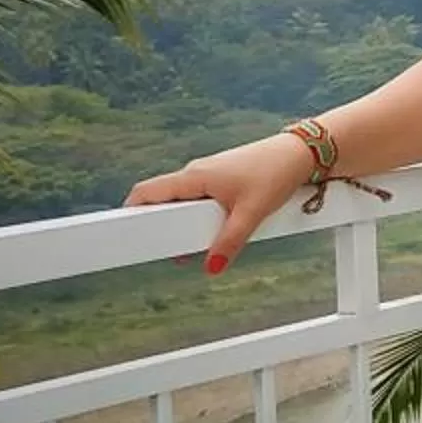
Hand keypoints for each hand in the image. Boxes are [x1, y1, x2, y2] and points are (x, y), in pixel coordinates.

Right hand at [125, 133, 316, 273]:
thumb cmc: (275, 173)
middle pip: (162, 201)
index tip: (121, 233)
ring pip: (183, 203)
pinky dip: (197, 218)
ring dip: (181, 225)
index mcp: (194, 177)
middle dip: (158, 226)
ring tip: (186, 252)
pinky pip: (200, 201)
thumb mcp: (251, 213)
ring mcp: (209, 175)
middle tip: (157, 252)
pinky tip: (210, 237)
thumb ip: (229, 242)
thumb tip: (211, 268)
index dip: (130, 211)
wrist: (300, 153)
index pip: (148, 191)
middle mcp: (196, 173)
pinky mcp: (222, 180)